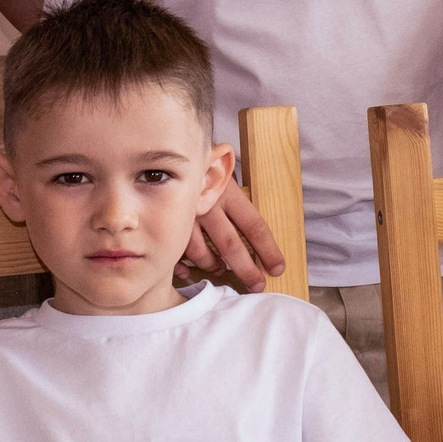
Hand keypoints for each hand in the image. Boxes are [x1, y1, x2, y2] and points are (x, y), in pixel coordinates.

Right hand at [175, 176, 286, 291]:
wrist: (168, 157)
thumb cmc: (203, 170)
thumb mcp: (224, 179)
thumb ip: (237, 203)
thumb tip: (257, 236)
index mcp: (228, 193)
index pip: (254, 226)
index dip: (268, 251)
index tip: (277, 268)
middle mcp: (207, 205)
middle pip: (230, 245)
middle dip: (246, 270)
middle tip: (257, 285)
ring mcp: (185, 215)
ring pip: (201, 253)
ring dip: (213, 266)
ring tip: (220, 270)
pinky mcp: (165, 224)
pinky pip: (174, 254)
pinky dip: (183, 266)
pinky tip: (188, 271)